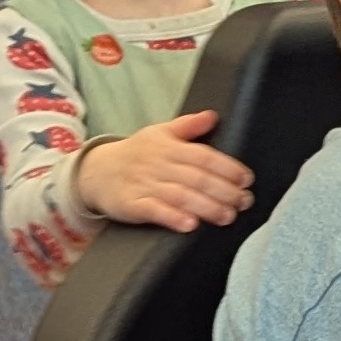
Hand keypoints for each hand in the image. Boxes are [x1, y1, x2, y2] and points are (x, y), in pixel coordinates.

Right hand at [75, 110, 253, 232]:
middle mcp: (158, 164)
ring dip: (207, 207)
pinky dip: (172, 218)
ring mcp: (144, 184)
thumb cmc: (134, 153)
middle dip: (224, 191)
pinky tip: (190, 224)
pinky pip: (154, 211)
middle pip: (197, 177)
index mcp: (169, 147)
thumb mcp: (159, 133)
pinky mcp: (131, 204)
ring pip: (180, 196)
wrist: (94, 171)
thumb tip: (213, 116)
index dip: (228, 168)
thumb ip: (189, 126)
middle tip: (244, 201)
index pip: (204, 156)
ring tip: (227, 216)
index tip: (246, 179)